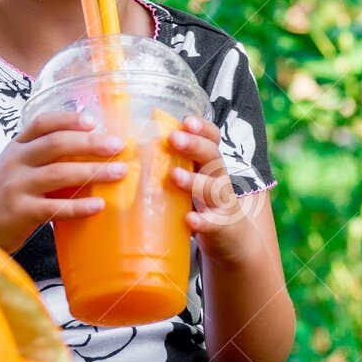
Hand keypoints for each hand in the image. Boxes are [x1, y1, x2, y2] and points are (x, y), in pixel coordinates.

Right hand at [0, 109, 126, 252]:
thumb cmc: (4, 198)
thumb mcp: (15, 170)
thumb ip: (42, 158)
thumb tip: (91, 148)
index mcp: (15, 148)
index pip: (42, 123)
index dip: (69, 119)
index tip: (94, 121)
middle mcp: (14, 163)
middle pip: (56, 144)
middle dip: (91, 143)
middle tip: (118, 146)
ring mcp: (15, 187)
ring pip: (59, 173)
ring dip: (93, 171)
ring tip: (119, 172)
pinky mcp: (20, 213)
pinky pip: (55, 207)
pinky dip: (79, 206)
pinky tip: (99, 205)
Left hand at [166, 115, 251, 258]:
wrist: (232, 240)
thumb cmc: (203, 205)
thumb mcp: (193, 181)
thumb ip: (171, 166)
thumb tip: (129, 146)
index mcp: (209, 165)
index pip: (212, 140)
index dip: (203, 128)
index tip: (186, 121)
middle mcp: (218, 179)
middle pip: (212, 157)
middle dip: (194, 146)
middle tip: (174, 139)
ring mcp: (222, 203)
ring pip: (212, 188)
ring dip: (194, 181)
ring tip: (174, 175)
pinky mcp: (221, 227)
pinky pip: (213, 223)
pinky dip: (202, 221)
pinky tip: (190, 219)